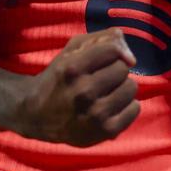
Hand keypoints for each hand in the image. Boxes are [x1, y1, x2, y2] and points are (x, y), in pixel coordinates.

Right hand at [19, 29, 140, 146]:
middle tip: (100, 79)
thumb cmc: (58, 78)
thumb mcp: (71, 50)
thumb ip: (102, 39)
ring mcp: (95, 114)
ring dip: (121, 88)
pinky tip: (112, 107)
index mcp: (72, 68)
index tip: (106, 59)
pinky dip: (127, 106)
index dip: (112, 52)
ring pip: (131, 88)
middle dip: (114, 70)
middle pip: (123, 69)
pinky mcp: (105, 131)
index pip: (113, 49)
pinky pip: (134, 109)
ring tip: (106, 93)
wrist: (36, 115)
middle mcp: (83, 92)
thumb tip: (130, 55)